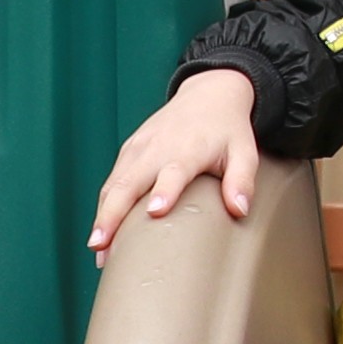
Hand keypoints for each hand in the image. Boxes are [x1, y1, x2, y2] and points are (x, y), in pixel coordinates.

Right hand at [86, 67, 262, 254]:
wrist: (208, 94)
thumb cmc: (227, 129)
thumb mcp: (244, 151)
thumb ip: (242, 180)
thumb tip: (239, 210)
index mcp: (187, 149)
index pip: (173, 171)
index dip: (164, 191)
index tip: (155, 212)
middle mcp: (157, 148)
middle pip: (129, 182)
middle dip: (112, 215)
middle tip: (102, 246)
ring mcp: (139, 148)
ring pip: (113, 185)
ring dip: (103, 216)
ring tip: (98, 249)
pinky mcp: (129, 151)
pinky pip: (112, 181)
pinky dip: (104, 206)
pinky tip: (102, 232)